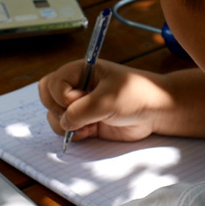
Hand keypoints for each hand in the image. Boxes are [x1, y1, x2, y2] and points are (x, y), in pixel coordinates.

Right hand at [39, 59, 170, 141]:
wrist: (157, 112)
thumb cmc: (136, 96)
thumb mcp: (108, 100)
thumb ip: (81, 111)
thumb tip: (64, 123)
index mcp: (80, 71)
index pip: (52, 83)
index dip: (62, 96)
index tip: (82, 99)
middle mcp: (76, 86)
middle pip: (47, 97)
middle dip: (58, 110)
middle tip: (78, 114)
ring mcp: (79, 105)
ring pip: (54, 115)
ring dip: (66, 125)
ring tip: (88, 126)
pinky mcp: (85, 122)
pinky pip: (66, 128)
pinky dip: (73, 134)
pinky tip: (90, 132)